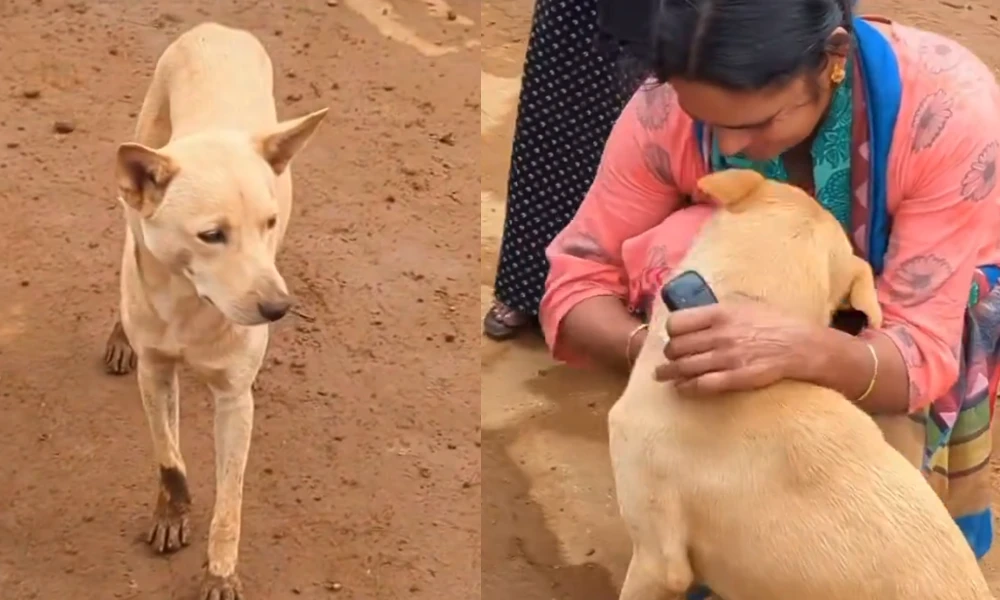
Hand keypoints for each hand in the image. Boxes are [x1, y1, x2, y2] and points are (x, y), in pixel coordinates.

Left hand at [653, 300, 815, 394]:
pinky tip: (681, 388)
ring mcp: (727, 358)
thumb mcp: (746, 305)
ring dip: (669, 373)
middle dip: (669, 355)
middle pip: (677, 347)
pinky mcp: (736, 378)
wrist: (802, 345)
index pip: (677, 322)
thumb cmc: (776, 322)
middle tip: (668, 359)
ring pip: (685, 367)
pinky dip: (686, 388)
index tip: (673, 337)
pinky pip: (702, 385)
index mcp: (720, 313)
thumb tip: (697, 312)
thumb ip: (720, 310)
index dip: (672, 332)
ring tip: (662, 376)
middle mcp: (719, 335)